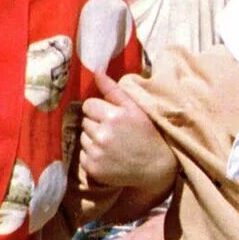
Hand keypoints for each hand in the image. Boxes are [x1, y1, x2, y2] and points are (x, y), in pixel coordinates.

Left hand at [80, 74, 173, 196]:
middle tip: (115, 132)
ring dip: (94, 139)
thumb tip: (96, 70)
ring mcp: (97, 153)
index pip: (89, 105)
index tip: (111, 116)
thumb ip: (113, 89)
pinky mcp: (93, 168)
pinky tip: (109, 157)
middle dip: (96, 124)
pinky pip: (82, 155)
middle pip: (85, 121)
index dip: (99, 109)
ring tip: (112, 145)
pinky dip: (92, 155)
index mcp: (114, 116)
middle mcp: (103, 134)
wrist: (156, 169)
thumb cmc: (148, 135)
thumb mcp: (135, 109)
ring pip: (83, 138)